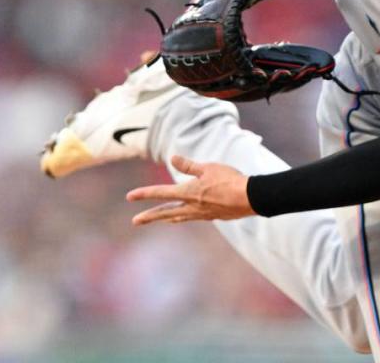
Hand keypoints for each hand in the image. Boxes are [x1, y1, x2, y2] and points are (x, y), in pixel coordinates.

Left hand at [126, 155, 253, 225]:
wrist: (250, 198)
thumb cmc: (229, 180)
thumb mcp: (208, 167)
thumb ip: (189, 165)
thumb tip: (172, 159)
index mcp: (188, 192)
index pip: (161, 192)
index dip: (144, 193)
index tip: (129, 196)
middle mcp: (192, 206)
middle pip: (166, 212)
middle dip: (149, 216)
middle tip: (135, 221)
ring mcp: (202, 214)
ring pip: (180, 217)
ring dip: (167, 218)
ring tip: (161, 220)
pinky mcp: (214, 216)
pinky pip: (194, 217)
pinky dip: (186, 216)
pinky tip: (188, 215)